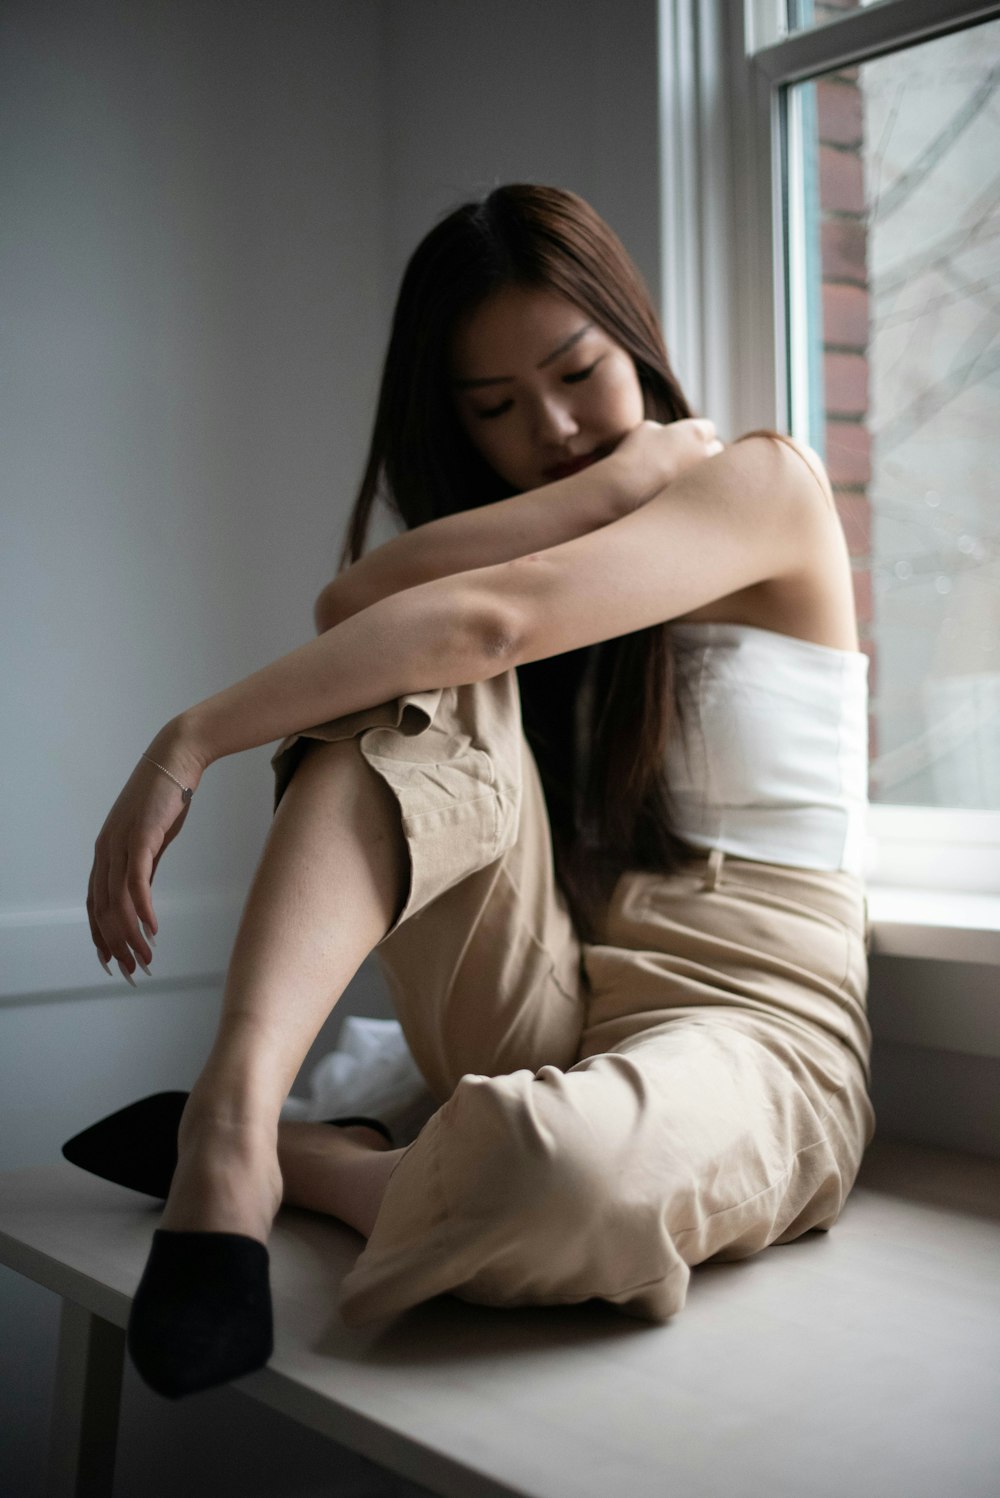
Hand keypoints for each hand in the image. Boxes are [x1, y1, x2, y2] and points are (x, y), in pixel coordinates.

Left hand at [87, 722, 204, 982]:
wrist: (175, 760)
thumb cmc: (166, 798)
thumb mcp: (151, 840)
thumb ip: (144, 866)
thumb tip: (142, 895)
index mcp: (104, 853)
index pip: (94, 903)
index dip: (100, 935)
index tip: (111, 961)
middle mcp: (105, 851)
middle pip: (103, 909)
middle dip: (116, 944)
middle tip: (132, 970)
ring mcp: (121, 844)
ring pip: (118, 901)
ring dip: (131, 934)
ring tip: (147, 957)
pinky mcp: (141, 837)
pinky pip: (137, 881)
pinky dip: (142, 908)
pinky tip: (152, 928)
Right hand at [612, 417, 723, 507]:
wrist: (625, 490)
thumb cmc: (633, 456)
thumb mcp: (647, 429)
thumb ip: (668, 430)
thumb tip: (673, 438)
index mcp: (696, 432)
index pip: (708, 429)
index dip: (696, 435)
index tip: (685, 442)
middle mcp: (707, 455)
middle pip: (717, 451)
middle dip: (705, 454)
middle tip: (686, 461)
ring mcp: (705, 480)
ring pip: (713, 476)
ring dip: (703, 476)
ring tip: (681, 480)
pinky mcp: (699, 502)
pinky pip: (702, 495)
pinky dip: (694, 495)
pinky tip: (676, 496)